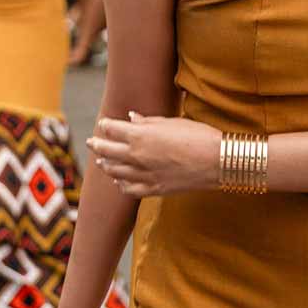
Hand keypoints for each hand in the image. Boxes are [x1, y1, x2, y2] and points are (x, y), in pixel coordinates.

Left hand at [86, 112, 220, 197]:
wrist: (215, 161)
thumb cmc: (197, 135)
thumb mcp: (172, 122)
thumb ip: (148, 122)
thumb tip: (131, 118)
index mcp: (140, 136)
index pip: (113, 129)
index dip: (106, 125)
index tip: (103, 123)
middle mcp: (137, 156)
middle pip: (108, 151)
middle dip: (97, 145)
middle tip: (91, 142)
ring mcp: (144, 175)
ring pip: (115, 172)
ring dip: (106, 165)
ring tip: (101, 161)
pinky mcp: (154, 189)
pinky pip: (129, 189)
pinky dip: (121, 185)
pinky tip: (119, 182)